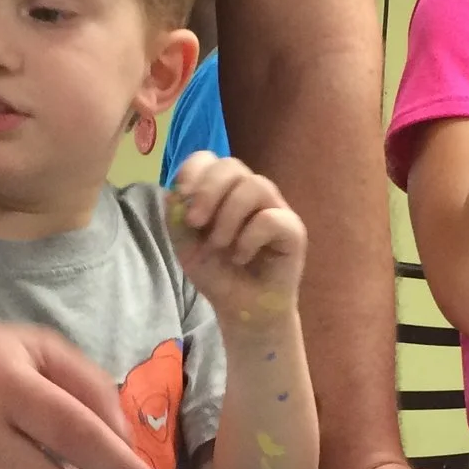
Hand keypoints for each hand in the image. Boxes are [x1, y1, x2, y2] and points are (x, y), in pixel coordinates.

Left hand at [166, 153, 306, 327]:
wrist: (242, 308)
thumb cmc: (217, 272)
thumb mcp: (185, 245)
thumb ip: (176, 217)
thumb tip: (175, 192)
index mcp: (222, 190)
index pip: (209, 159)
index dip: (193, 171)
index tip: (181, 197)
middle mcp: (250, 192)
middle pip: (231, 166)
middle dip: (208, 191)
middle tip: (195, 223)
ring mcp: (274, 208)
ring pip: (254, 186)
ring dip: (228, 217)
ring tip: (220, 246)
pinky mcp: (292, 230)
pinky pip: (271, 218)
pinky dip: (249, 239)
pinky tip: (241, 257)